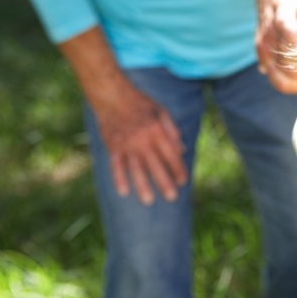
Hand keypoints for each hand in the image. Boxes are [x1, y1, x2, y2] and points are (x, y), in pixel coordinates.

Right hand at [93, 81, 187, 205]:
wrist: (113, 96)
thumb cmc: (141, 103)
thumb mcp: (162, 112)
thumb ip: (172, 131)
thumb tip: (182, 150)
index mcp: (157, 131)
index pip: (171, 154)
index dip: (178, 168)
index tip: (184, 181)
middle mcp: (142, 140)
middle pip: (155, 164)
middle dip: (164, 181)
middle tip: (172, 197)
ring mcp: (126, 144)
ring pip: (136, 168)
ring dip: (142, 185)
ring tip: (149, 201)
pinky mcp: (113, 146)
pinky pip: (116, 165)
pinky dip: (119, 179)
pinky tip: (123, 192)